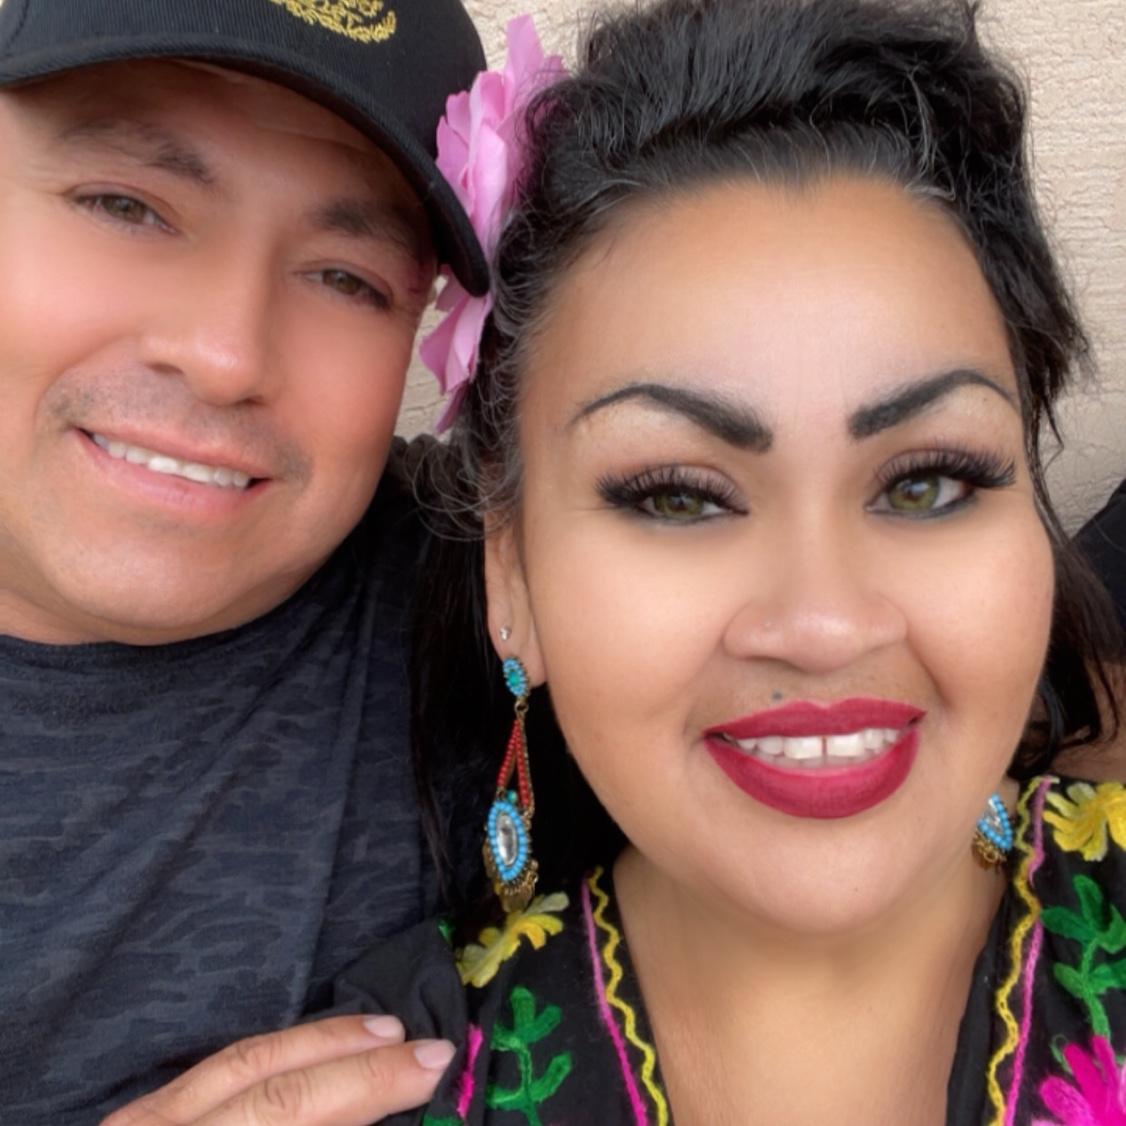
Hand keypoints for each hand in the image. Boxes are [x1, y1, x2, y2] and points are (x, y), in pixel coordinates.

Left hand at [101, 1015, 455, 1125]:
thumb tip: (381, 1123)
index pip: (285, 1114)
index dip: (365, 1091)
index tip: (433, 1074)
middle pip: (268, 1089)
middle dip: (359, 1064)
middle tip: (433, 1048)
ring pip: (239, 1062)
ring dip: (320, 1042)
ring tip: (385, 1029)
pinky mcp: (141, 1120)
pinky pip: (218, 1069)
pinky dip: (278, 1050)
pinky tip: (316, 1047)